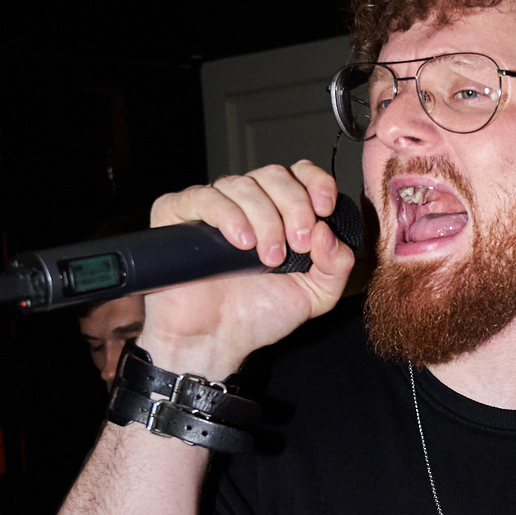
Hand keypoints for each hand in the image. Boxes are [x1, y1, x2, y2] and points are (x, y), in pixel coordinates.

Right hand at [140, 160, 354, 379]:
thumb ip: (336, 266)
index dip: (316, 183)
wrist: (217, 341)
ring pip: (243, 184)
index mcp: (280, 212)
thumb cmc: (258, 315)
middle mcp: (247, 204)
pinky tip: (242, 242)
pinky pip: (203, 197)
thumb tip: (328, 232)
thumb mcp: (315, 295)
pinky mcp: (178, 214)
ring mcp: (212, 206)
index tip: (324, 210)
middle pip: (275, 175)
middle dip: (294, 206)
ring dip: (265, 219)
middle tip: (297, 245)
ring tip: (268, 258)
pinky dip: (228, 215)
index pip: (299, 173)